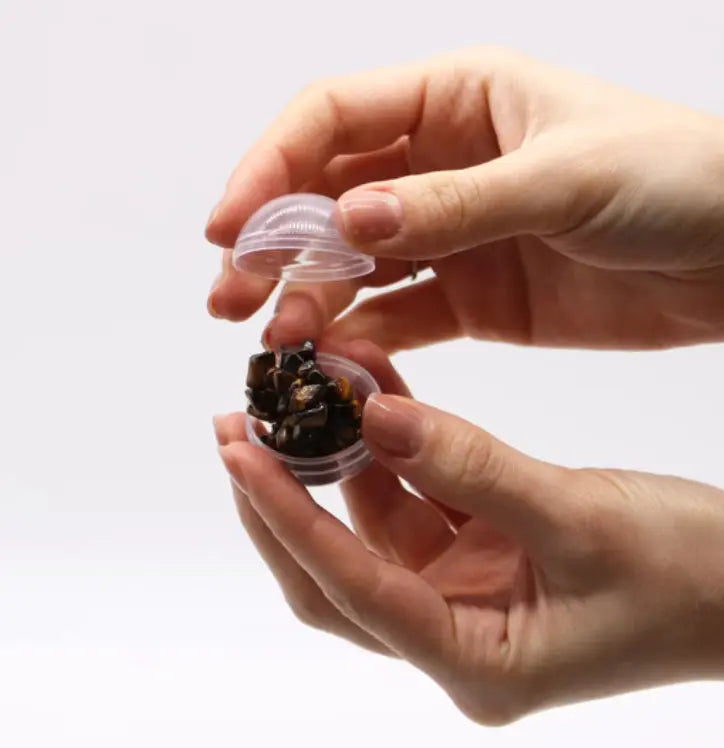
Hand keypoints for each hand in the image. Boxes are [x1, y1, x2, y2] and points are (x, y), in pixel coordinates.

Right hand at [205, 47, 723, 352]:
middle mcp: (441, 166)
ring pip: (357, 266)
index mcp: (457, 100)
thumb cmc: (675, 180)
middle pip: (328, 198)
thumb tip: (349, 223)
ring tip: (276, 342)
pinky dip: (365, 340)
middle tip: (231, 297)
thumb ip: (456, 206)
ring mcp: (452, 237)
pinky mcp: (472, 300)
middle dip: (274, 245)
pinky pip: (401, 317)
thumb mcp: (564, 181)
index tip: (227, 226)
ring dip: (311, 300)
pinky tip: (335, 362)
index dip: (270, 168)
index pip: (333, 121)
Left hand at [214, 341, 723, 723]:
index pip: (354, 588)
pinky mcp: (480, 549)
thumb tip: (376, 417)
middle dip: (283, 502)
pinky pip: (415, 494)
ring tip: (300, 390)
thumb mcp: (579, 517)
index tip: (238, 454)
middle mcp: (454, 632)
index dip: (289, 520)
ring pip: (370, 524)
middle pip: (336, 571)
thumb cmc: (692, 576)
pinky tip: (372, 390)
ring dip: (335, 458)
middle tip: (237, 429)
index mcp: (474, 660)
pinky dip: (389, 446)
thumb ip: (472, 468)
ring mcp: (464, 589)